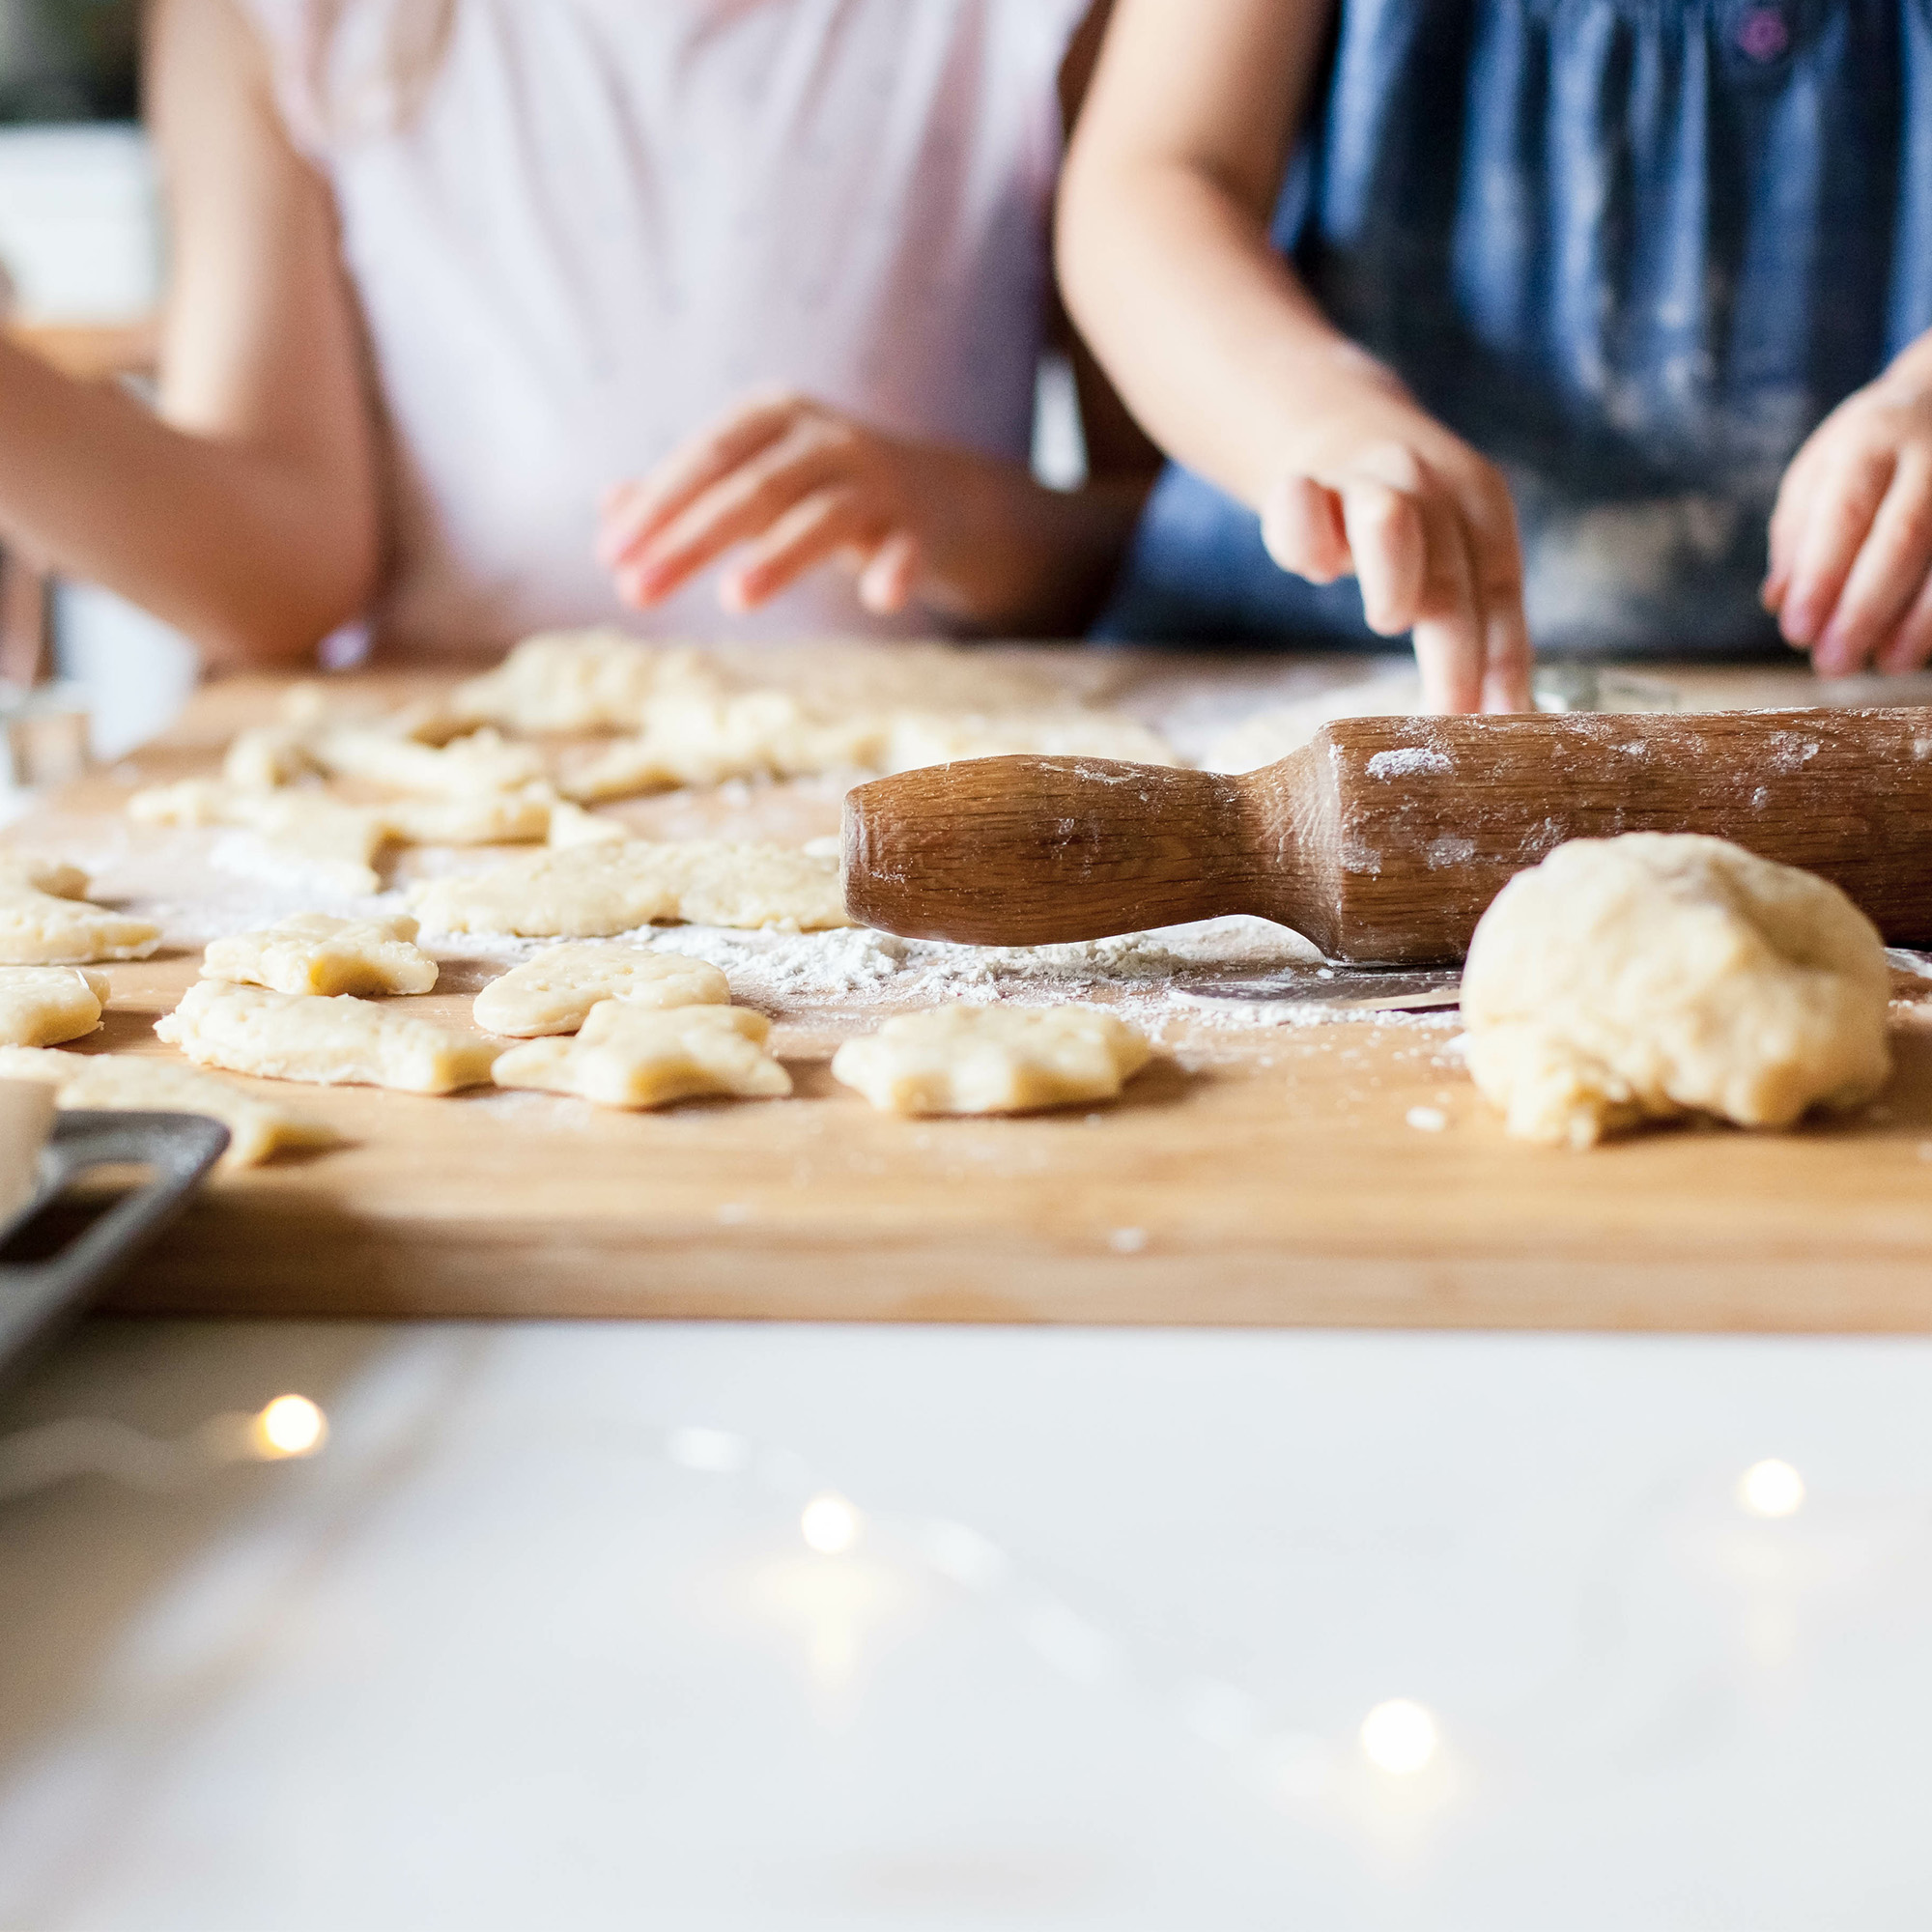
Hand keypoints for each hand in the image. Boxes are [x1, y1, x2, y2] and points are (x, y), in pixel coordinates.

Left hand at [597, 393, 925, 615]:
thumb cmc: (818, 485)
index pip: (706, 457)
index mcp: (774, 416)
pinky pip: (907, 547)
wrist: (934, 492)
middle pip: (752, 488)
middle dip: (691, 541)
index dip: (657, 506)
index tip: (610, 557)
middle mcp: (826, 438)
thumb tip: (606, 512)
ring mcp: (876, 480)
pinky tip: (879, 599)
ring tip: (733, 600)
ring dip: (779, 557)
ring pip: (822, 516)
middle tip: (637, 593)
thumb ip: (685, 491)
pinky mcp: (918, 525)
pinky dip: (897, 568)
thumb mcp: (751, 475)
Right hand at [1258, 392, 1532, 713]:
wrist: (1339, 424)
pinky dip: (1306, 538)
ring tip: (1391, 620)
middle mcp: (1426, 483)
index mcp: (1479, 502)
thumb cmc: (1406, 518)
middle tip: (1449, 716)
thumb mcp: (1454, 546)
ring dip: (1396, 573)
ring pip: (1387, 518)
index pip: (1497, 588)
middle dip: (1453, 653)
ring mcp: (1361, 479)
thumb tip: (1498, 716)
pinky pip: (1300, 508)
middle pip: (1449, 573)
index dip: (1503, 659)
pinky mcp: (1297, 484)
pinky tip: (1317, 569)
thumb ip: (1471, 617)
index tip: (1499, 723)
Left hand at [1765, 354, 1931, 675]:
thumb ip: (1797, 535)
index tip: (1797, 634)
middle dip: (1866, 608)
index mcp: (1872, 440)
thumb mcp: (1821, 473)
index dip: (1822, 579)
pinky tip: (1927, 647)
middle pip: (1905, 537)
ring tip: (1887, 664)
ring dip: (1923, 620)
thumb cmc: (1871, 449)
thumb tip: (1778, 600)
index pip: (1845, 514)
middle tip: (1833, 665)